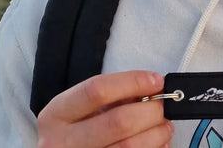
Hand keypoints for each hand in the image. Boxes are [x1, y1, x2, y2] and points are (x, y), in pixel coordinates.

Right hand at [37, 70, 173, 147]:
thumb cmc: (75, 130)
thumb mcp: (82, 108)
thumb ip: (113, 96)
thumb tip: (153, 88)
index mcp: (57, 114)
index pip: (97, 90)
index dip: (132, 82)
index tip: (156, 81)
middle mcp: (61, 143)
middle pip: (119, 121)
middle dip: (151, 110)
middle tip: (165, 105)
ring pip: (130, 147)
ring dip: (157, 133)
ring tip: (164, 125)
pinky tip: (158, 143)